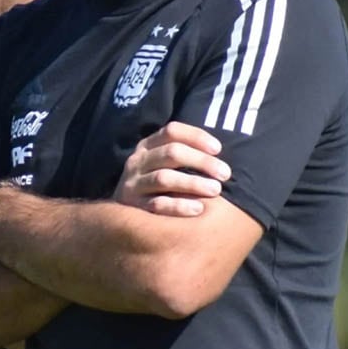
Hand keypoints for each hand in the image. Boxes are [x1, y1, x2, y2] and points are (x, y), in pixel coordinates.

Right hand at [114, 121, 229, 216]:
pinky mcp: (132, 207)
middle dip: (202, 161)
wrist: (122, 217)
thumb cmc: (156, 187)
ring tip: (216, 190)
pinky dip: (179, 206)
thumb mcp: (163, 164)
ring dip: (193, 183)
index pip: (172, 131)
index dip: (196, 137)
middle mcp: (138, 161)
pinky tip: (198, 209)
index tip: (218, 148)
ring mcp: (133, 184)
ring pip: (164, 178)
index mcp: (147, 146)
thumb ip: (184, 155)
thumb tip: (221, 152)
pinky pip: (157, 204)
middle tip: (225, 174)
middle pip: (172, 153)